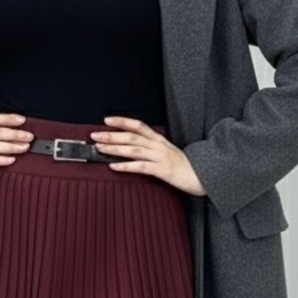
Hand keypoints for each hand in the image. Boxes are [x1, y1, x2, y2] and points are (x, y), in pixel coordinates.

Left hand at [89, 117, 206, 196]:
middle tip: (95, 135)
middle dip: (112, 135)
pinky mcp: (162, 170)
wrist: (201, 176)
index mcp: (159, 139)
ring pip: (134, 150)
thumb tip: (131, 146)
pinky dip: (126, 166)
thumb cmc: (183, 166)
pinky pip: (141, 167)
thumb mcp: (167, 152)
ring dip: (115, 148)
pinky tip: (114, 166)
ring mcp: (160, 157)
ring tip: (100, 148)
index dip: (122, 121)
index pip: (138, 125)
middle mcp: (158, 145)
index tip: (107, 120)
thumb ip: (151, 147)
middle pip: (132, 137)